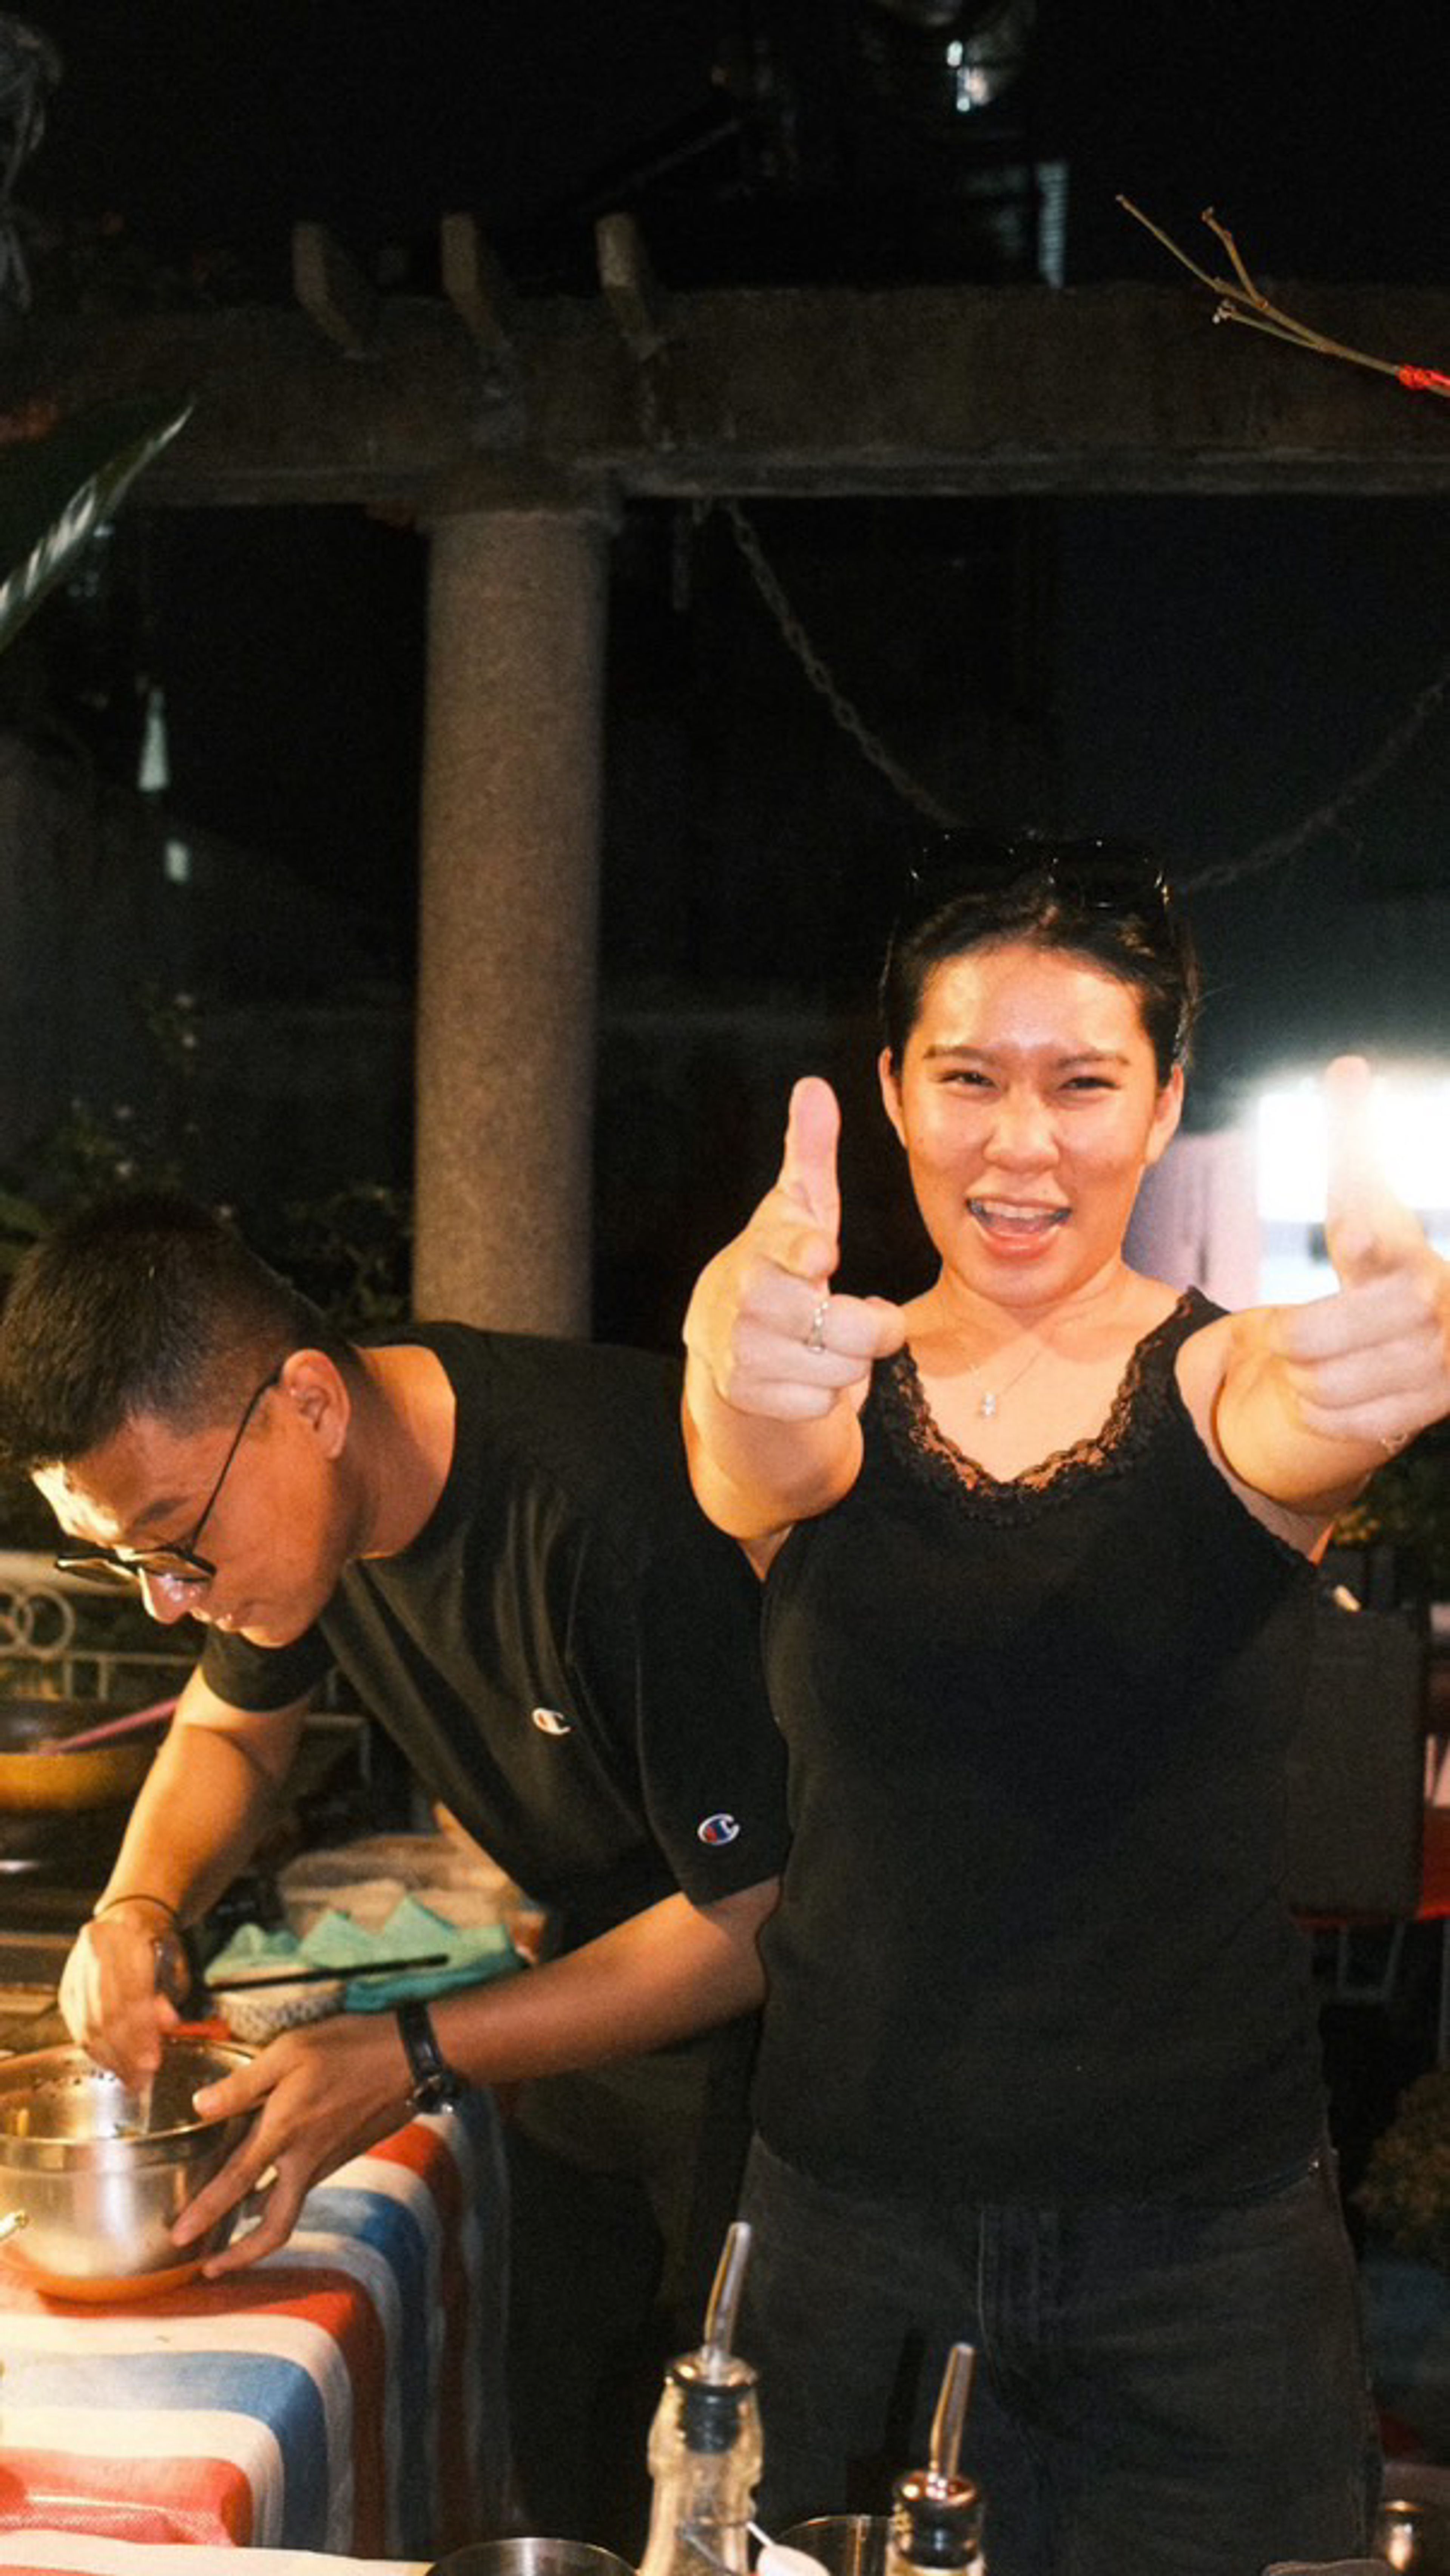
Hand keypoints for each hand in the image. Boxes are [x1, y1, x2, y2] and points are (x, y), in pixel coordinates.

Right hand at [58, 1902, 185, 2086]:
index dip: (139, 2033)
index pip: (127, 1995)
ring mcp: (75, 1971)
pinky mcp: (66, 1991)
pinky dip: (97, 2052)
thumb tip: (167, 2026)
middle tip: (144, 2076)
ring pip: (88, 2026)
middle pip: (104, 2014)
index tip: (153, 2059)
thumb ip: (168, 1994)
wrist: (128, 1919)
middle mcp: (94, 1951)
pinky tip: (114, 2066)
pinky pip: (78, 2029)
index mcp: (124, 1936)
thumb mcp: (173, 1962)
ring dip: (112, 2058)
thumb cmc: (156, 1943)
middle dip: (125, 2052)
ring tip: (132, 2078)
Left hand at [175, 2011, 413, 2275]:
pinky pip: (303, 2188)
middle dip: (241, 2255)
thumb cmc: (349, 2047)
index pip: (236, 2182)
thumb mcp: (291, 2050)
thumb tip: (200, 2106)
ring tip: (229, 2234)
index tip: (179, 2238)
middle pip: (274, 2226)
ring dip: (257, 2228)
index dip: (206, 2212)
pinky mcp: (342, 2154)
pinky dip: (280, 2198)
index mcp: (285, 2132)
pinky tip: (267, 2186)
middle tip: (211, 2269)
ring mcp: (327, 2161)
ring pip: (288, 2209)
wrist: (411, 2058)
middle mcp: (305, 2158)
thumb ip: (244, 2082)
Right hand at [684, 1076, 904, 1420]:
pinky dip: (826, 1396)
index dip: (807, 1253)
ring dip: (850, 1362)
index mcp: (761, 1250)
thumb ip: (809, 1154)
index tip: (822, 1256)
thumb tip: (813, 1086)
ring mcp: (740, 1352)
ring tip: (828, 1343)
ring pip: (838, 1370)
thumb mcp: (797, 1212)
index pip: (787, 1252)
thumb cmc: (780, 1269)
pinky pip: (818, 1404)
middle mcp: (744, 1300)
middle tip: (864, 1315)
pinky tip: (807, 1373)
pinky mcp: (745, 1395)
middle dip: (871, 1327)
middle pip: (839, 1325)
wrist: (726, 1349)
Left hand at [1271, 1055, 1449, 1451]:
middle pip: (1315, 1337)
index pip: (1380, 1241)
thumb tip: (1348, 1068)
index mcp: (1409, 1252)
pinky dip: (1325, 1413)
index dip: (1364, 1235)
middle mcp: (1432, 1306)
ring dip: (1305, 1379)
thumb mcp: (1359, 1202)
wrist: (1426, 1337)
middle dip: (1293, 1339)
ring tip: (1318, 1363)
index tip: (1353, 1229)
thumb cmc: (1378, 1260)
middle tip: (1292, 1336)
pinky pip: (1344, 1422)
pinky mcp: (1429, 1411)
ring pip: (1324, 1386)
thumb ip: (1353, 1140)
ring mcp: (1439, 1363)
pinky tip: (1336, 1393)